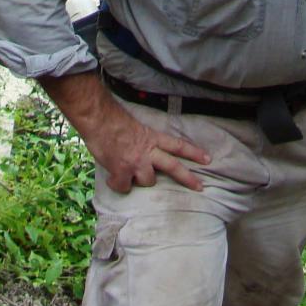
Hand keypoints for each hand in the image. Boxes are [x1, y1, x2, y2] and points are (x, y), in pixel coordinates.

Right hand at [83, 98, 212, 193]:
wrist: (98, 119)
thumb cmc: (112, 120)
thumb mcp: (136, 129)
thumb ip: (143, 142)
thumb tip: (144, 154)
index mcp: (152, 138)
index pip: (177, 145)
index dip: (193, 152)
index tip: (207, 159)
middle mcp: (147, 151)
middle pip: (173, 166)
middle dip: (188, 178)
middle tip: (200, 187)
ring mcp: (136, 162)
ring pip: (148, 181)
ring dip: (139, 180)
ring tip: (128, 173)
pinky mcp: (122, 171)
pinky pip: (124, 187)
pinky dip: (118, 184)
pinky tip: (113, 178)